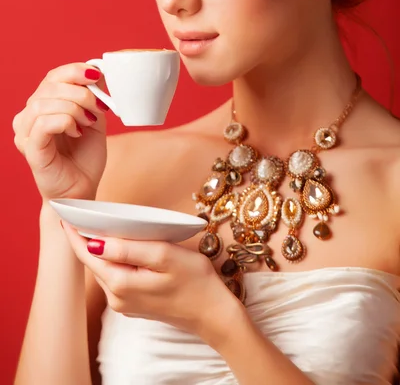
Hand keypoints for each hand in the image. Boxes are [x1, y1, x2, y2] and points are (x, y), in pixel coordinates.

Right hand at [12, 63, 108, 201]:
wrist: (82, 190)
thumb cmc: (84, 157)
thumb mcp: (95, 120)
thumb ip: (93, 98)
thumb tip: (99, 73)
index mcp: (42, 106)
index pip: (53, 77)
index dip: (74, 70)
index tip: (97, 75)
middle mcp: (28, 117)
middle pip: (49, 86)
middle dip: (80, 92)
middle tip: (99, 107)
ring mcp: (26, 133)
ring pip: (44, 103)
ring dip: (74, 108)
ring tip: (88, 122)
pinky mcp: (30, 149)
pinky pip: (42, 124)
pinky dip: (65, 121)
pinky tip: (77, 132)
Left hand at [62, 222, 239, 342]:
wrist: (214, 315)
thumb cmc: (195, 282)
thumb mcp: (164, 256)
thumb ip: (129, 248)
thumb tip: (96, 242)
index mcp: (121, 284)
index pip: (88, 255)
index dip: (75, 234)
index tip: (65, 216)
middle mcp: (117, 298)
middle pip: (94, 263)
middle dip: (85, 240)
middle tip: (79, 216)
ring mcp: (125, 304)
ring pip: (106, 270)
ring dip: (100, 250)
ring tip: (98, 228)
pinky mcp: (135, 304)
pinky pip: (117, 278)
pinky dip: (114, 261)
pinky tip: (120, 249)